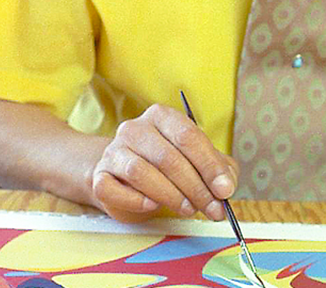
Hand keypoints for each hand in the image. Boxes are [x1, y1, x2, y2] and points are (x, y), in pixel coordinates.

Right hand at [89, 103, 239, 222]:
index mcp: (162, 116)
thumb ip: (219, 169)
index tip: (224, 190)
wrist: (122, 175)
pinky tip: (153, 205)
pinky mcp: (100, 175)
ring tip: (188, 209)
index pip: (188, 136)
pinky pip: (114, 189)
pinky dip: (137, 200)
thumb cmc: (166, 166)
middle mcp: (135, 128)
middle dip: (195, 188)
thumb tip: (225, 187)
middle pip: (168, 157)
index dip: (209, 166)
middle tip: (212, 209)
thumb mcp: (198, 161)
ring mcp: (114, 151)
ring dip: (170, 196)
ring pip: (141, 173)